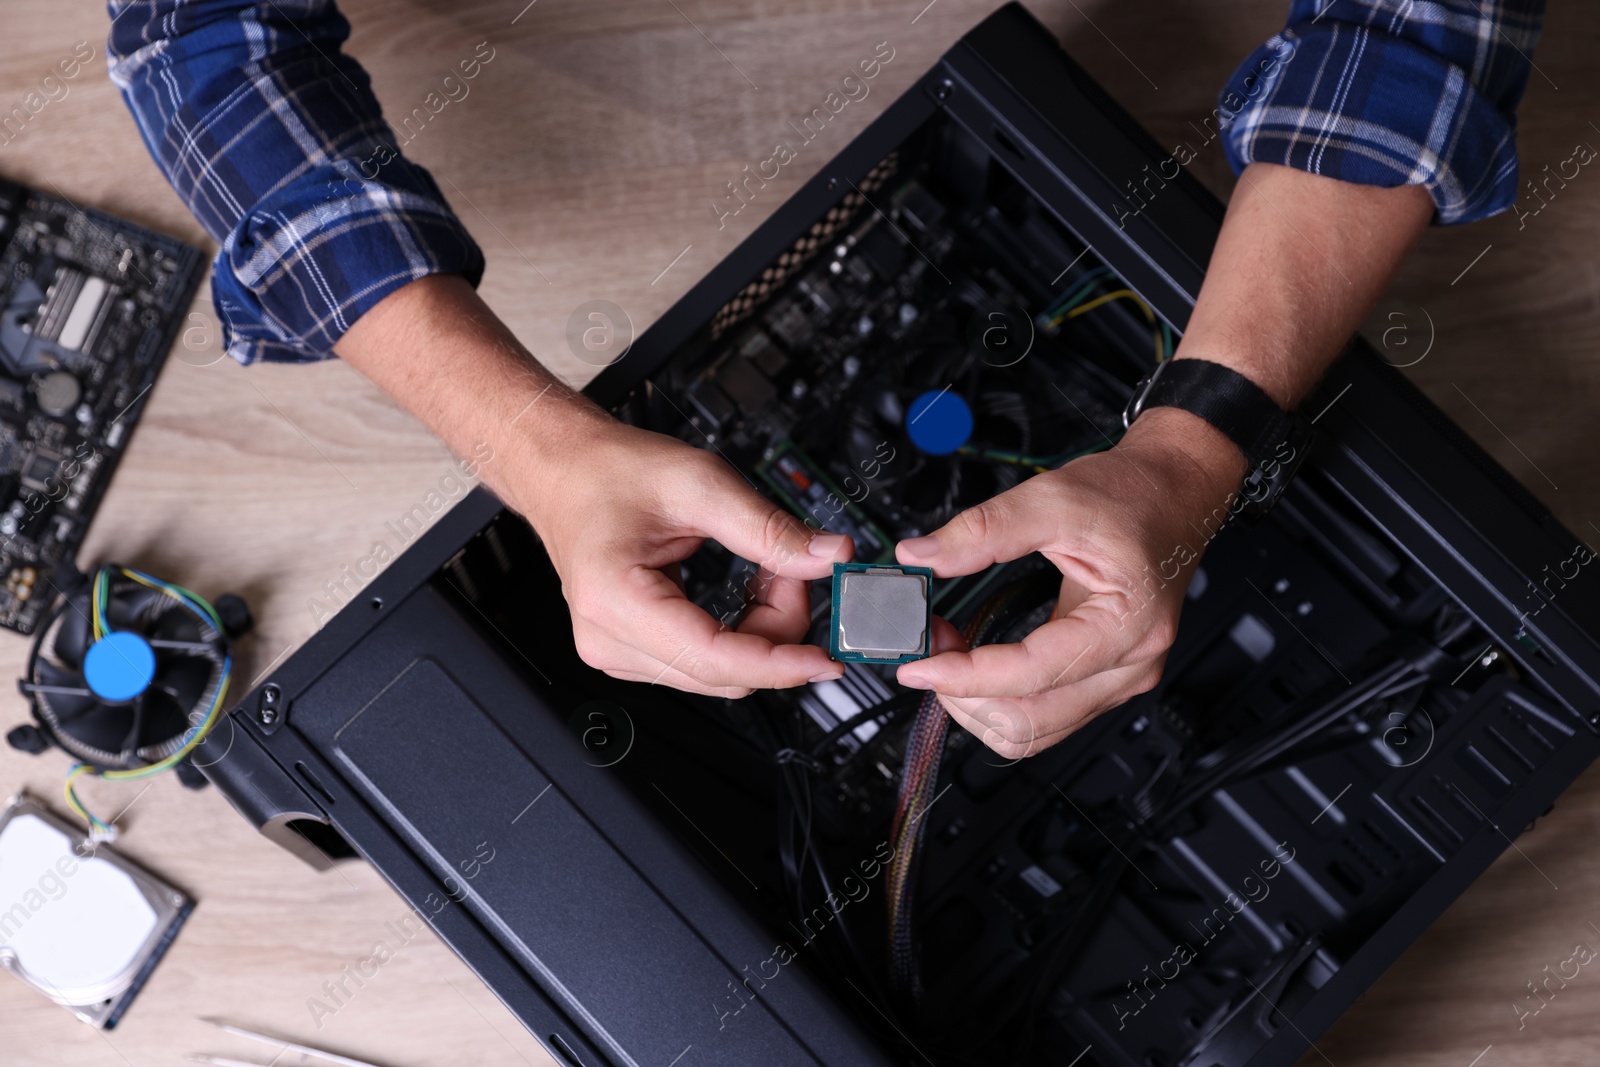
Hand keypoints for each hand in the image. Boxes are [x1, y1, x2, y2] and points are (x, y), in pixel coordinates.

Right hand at [510, 418, 853, 697]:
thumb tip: (827, 557)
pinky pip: (704, 664)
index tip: (825, 660)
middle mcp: (610, 638)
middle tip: (794, 570)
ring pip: (720, 674)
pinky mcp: (632, 650)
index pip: (713, 658)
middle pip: (724, 673)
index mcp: (616, 599)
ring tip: (766, 571)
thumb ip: (768, 528)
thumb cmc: (609, 472)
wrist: (566, 470)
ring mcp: (617, 650)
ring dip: (761, 631)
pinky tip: (746, 593)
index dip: (778, 663)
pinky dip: (741, 635)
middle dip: (777, 629)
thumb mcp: (700, 483)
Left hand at [893, 405, 1247, 756]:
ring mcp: (1119, 678)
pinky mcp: (1104, 678)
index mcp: (1125, 626)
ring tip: (950, 653)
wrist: (1176, 492)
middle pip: (1030, 723)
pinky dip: (1000, 699)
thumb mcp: (1054, 498)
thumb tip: (922, 556)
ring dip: (978, 704)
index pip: (1031, 675)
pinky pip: (1045, 716)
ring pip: (1034, 731)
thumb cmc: (1135, 496)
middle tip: (931, 646)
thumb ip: (984, 530)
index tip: (918, 664)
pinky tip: (977, 663)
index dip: (964, 675)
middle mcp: (1129, 665)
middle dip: (965, 694)